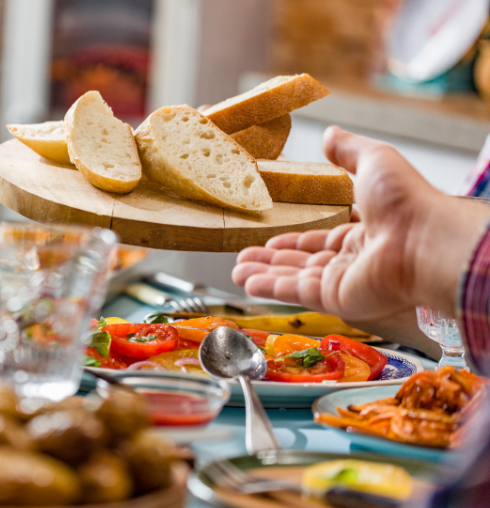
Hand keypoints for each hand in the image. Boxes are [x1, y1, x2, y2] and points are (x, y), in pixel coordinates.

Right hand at [233, 127, 489, 319]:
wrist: (422, 239)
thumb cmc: (407, 202)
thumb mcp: (375, 160)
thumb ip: (348, 151)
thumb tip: (329, 133)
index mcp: (362, 233)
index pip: (319, 241)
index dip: (292, 242)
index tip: (269, 242)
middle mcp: (352, 261)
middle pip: (301, 263)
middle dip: (270, 262)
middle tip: (243, 259)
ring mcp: (343, 282)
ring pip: (293, 279)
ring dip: (264, 275)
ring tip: (236, 272)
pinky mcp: (336, 298)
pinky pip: (296, 293)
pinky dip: (270, 289)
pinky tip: (247, 284)